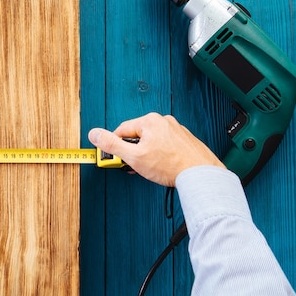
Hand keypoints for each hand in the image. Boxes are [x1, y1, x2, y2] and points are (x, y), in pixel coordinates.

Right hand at [88, 113, 224, 186]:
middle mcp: (163, 121)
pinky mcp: (185, 139)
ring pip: (152, 141)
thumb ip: (112, 145)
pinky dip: (161, 155)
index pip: (122, 131)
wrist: (200, 174)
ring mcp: (176, 129)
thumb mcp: (134, 157)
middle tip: (135, 166)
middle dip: (134, 152)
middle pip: (137, 136)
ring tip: (152, 169)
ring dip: (147, 154)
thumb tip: (94, 134)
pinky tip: (163, 167)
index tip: (115, 158)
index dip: (116, 147)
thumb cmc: (170, 166)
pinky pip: (165, 145)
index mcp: (150, 121)